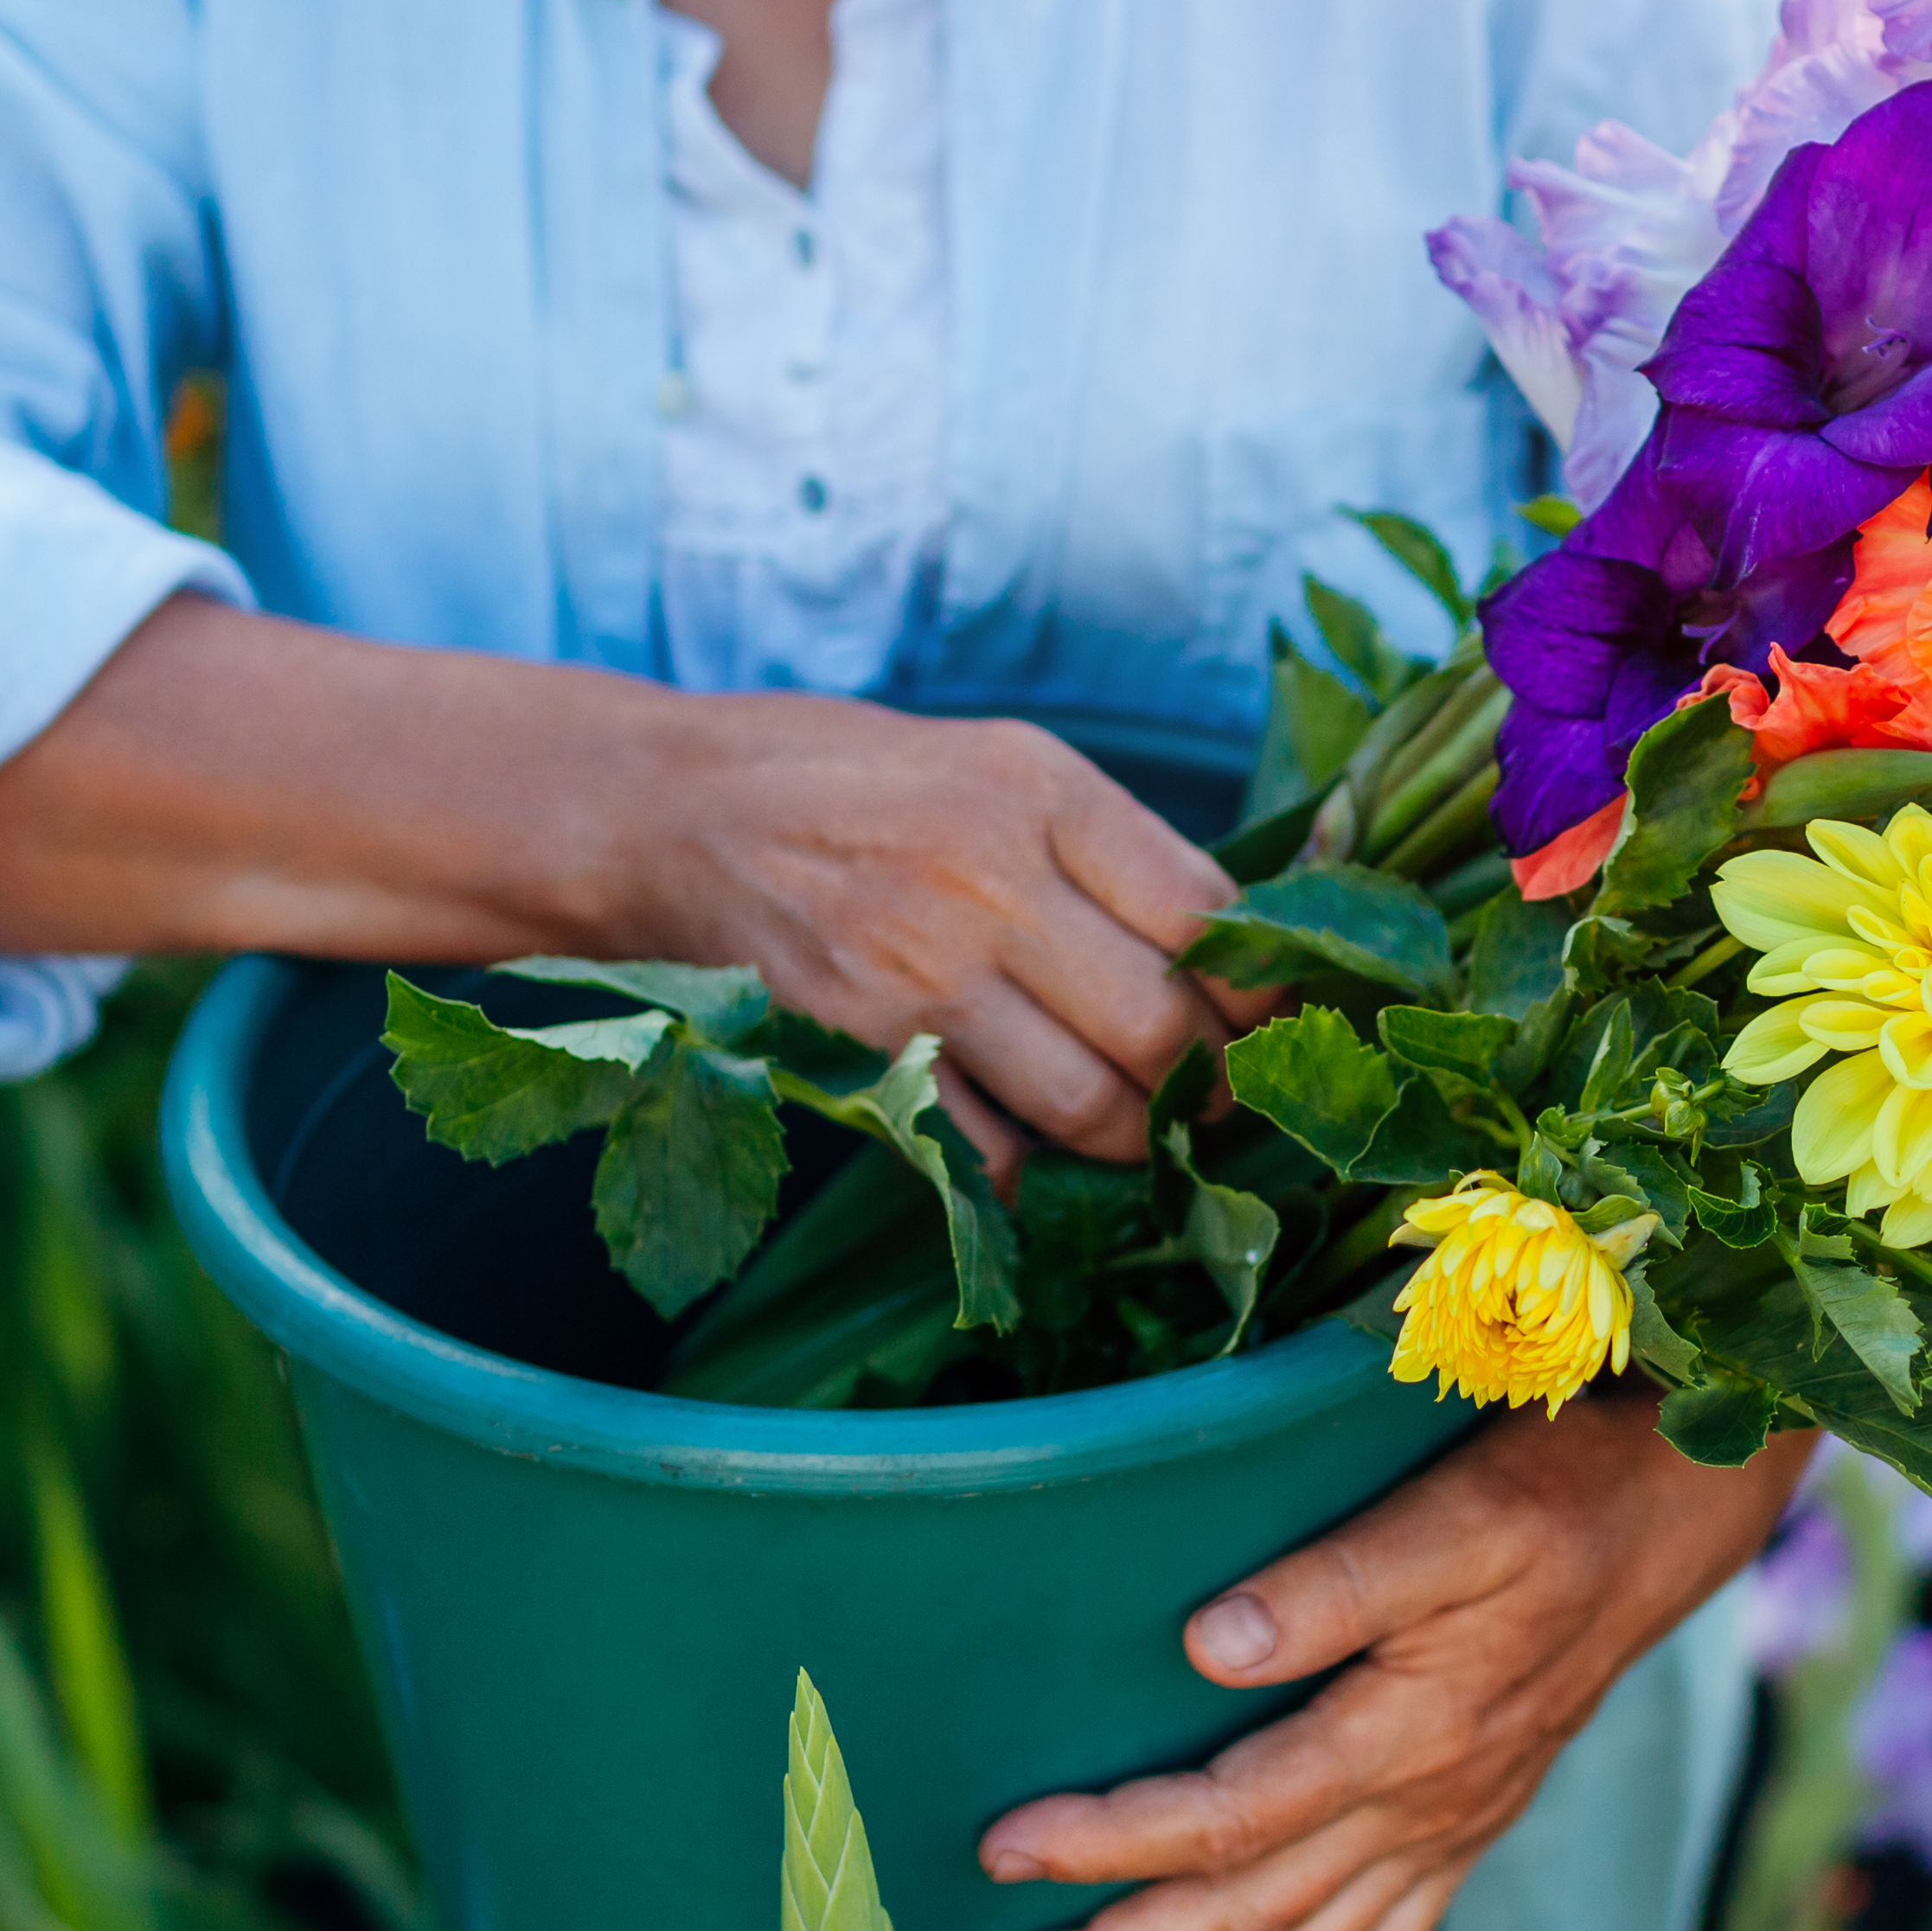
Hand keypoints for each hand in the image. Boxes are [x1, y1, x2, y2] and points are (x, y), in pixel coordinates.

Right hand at [630, 703, 1262, 1162]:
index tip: (1267, 1021)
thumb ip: (1108, 849)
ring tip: (1141, 1129)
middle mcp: (987, 875)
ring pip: (1090, 1104)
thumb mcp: (995, 763)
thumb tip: (1234, 950)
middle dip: (1211, 1084)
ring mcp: (916, 969)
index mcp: (1042, 790)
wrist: (664, 812)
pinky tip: (1025, 1141)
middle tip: (1214, 1097)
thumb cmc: (851, 785)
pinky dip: (1022, 1167)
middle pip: (1163, 1026)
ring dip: (1135, 1138)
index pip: (1208, 917)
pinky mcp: (856, 1048)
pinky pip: (985, 1151)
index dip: (1260, 991)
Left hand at [973, 1399, 1812, 1930]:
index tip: (1004, 1852)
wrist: (1670, 1516)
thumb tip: (1208, 1646)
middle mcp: (1426, 1803)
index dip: (1112, 1842)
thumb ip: (1332, 1585)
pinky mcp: (1470, 1826)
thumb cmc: (1551, 1495)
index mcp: (1407, 1731)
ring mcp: (1451, 1827)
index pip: (1232, 1815)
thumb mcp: (1449, 1515)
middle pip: (1253, 1910)